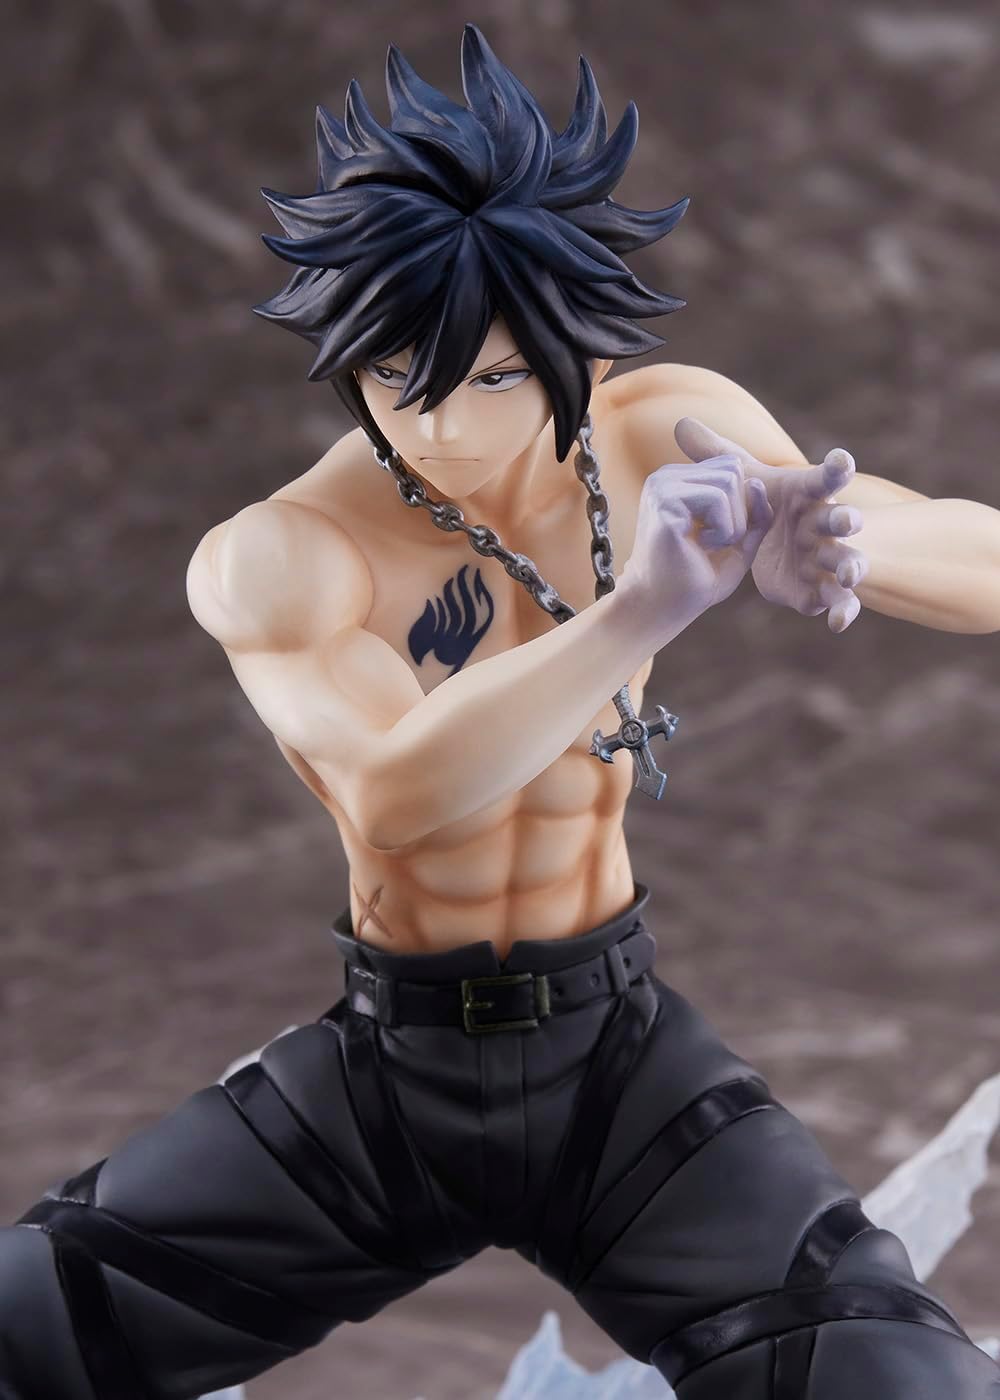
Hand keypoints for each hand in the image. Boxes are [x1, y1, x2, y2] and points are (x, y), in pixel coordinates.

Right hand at [620, 451, 773, 633]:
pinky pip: (717, 499)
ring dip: (731, 524)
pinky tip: (700, 547)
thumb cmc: (697, 577)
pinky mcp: (665, 501)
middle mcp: (667, 476)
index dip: (742, 504)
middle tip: (715, 543)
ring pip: (729, 482)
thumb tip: (758, 481)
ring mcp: (663, 486)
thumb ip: (755, 512)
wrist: (665, 606)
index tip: (720, 537)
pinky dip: (722, 530)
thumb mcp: (739, 540)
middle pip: (733, 470)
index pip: (732, 467)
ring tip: (707, 546)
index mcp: (681, 480)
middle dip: (738, 512)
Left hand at [674, 417, 867, 632]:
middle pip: (842, 520)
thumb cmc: (770, 504)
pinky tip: (837, 624)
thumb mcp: (743, 480)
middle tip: (848, 520)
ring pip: (848, 561)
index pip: (825, 477)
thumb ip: (716, 455)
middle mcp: (824, 524)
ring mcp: (826, 558)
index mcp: (808, 495)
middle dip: (847, 519)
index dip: (836, 468)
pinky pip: (838, 602)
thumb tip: (682, 422)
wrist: (783, 546)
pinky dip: (843, 611)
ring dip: (852, 566)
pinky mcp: (819, 589)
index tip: (841, 460)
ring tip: (850, 573)